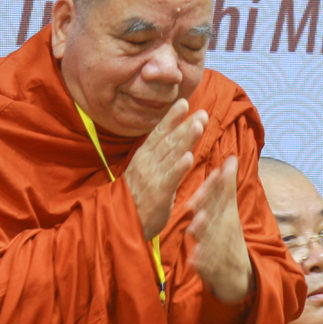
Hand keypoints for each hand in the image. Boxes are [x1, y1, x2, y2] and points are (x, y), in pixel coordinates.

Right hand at [123, 99, 207, 239]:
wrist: (121, 220)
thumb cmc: (137, 195)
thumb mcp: (145, 170)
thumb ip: (158, 155)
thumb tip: (172, 138)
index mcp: (144, 156)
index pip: (159, 133)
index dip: (171, 117)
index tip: (184, 102)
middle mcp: (148, 163)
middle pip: (169, 140)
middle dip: (185, 124)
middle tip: (201, 112)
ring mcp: (153, 176)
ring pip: (171, 155)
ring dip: (185, 139)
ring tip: (198, 125)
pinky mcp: (158, 193)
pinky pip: (170, 178)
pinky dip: (179, 167)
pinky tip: (189, 157)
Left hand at [185, 157, 251, 304]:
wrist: (238, 274)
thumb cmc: (229, 235)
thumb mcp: (230, 211)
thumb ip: (228, 186)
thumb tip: (231, 158)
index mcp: (227, 216)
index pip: (224, 198)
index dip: (218, 186)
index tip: (215, 171)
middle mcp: (225, 231)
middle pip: (217, 217)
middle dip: (211, 205)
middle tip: (197, 199)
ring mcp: (220, 249)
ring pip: (211, 240)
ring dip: (204, 232)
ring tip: (195, 226)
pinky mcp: (213, 267)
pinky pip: (206, 264)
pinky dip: (200, 261)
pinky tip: (193, 258)